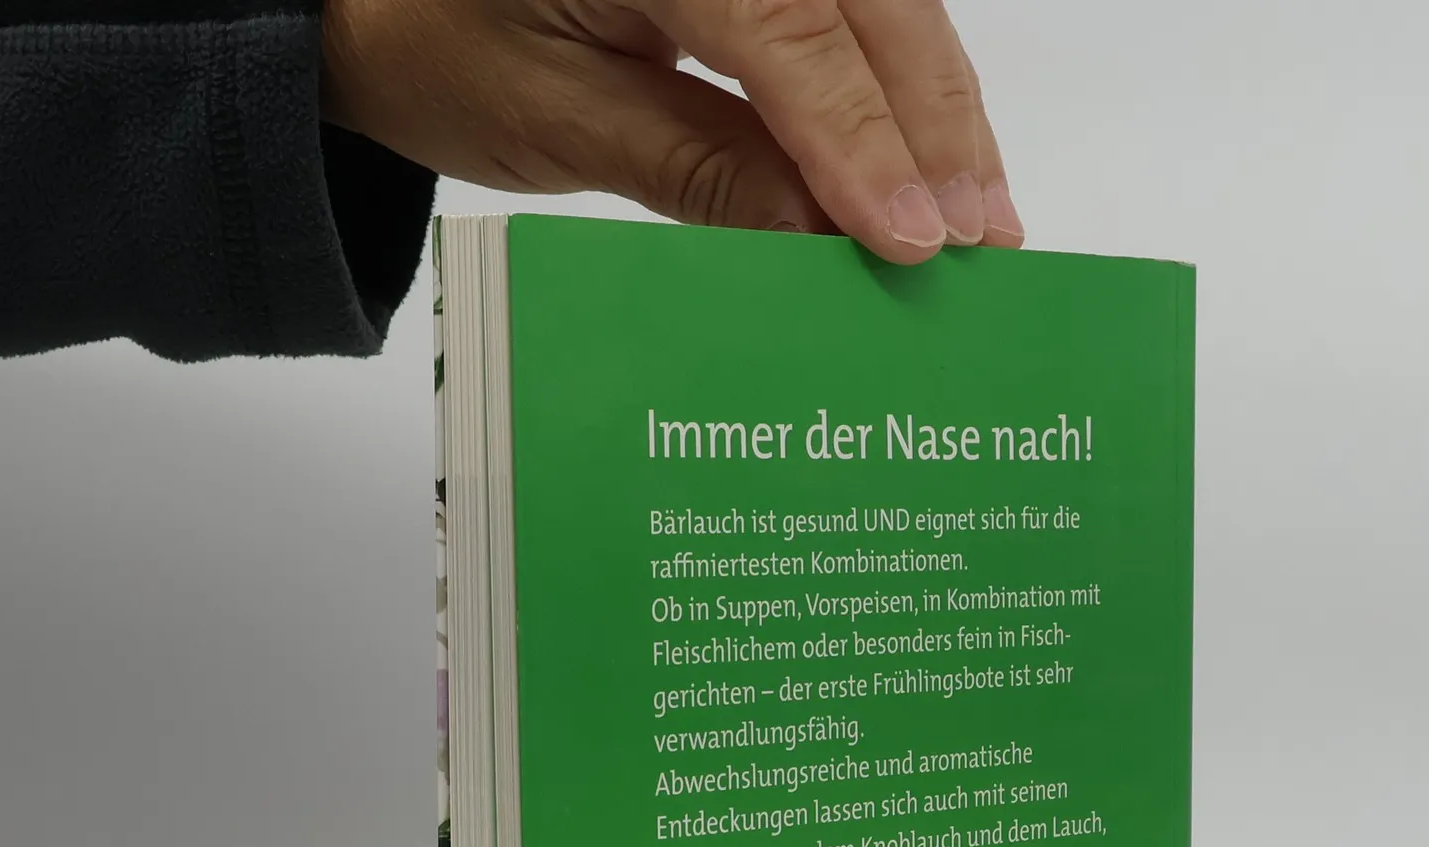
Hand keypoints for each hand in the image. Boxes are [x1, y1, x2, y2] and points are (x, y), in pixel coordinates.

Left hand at [320, 0, 1023, 263]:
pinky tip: (933, 162)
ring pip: (883, 2)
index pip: (785, 28)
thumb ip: (700, 169)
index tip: (914, 236)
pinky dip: (898, 88)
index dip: (860, 139)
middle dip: (934, 123)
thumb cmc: (445, 46)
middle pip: (867, 2)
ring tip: (981, 216)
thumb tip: (826, 237)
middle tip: (983, 241)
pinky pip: (853, 11)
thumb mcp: (559, 123)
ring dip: (937, 108)